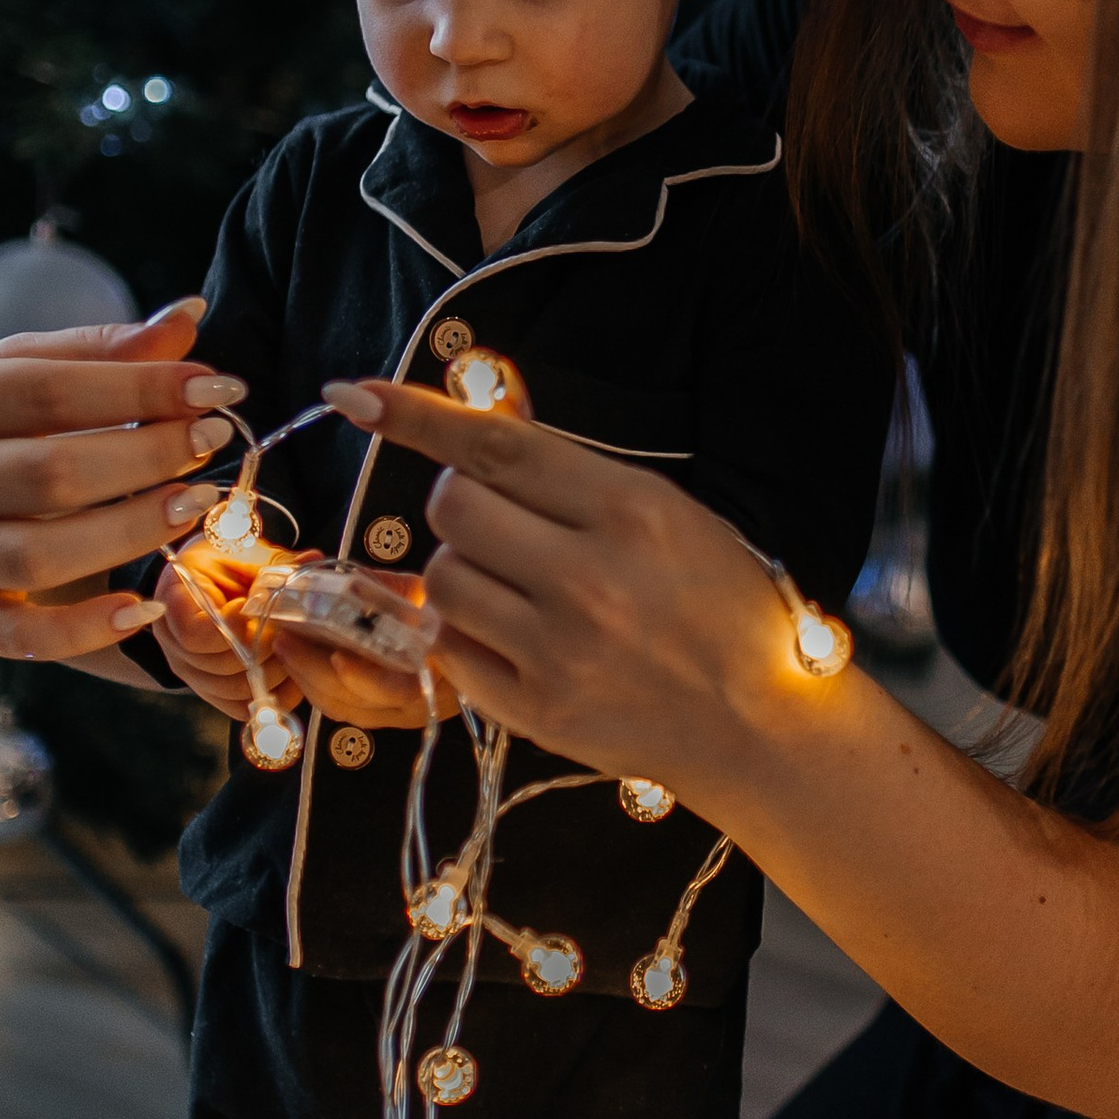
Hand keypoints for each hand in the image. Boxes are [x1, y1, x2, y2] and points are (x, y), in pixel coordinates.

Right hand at [0, 298, 246, 664]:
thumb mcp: (6, 370)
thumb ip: (94, 351)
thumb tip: (190, 316)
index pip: (51, 392)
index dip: (143, 390)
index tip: (216, 388)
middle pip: (52, 473)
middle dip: (149, 457)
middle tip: (214, 440)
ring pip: (41, 556)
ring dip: (131, 531)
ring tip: (196, 504)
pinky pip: (22, 637)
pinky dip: (84, 631)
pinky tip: (144, 610)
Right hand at [155, 543, 432, 733]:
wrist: (212, 581)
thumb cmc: (227, 562)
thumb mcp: (247, 554)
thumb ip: (275, 564)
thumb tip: (311, 561)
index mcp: (173, 601)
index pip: (193, 635)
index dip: (230, 629)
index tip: (250, 606)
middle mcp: (173, 643)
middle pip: (219, 667)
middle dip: (263, 649)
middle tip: (287, 628)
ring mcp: (191, 672)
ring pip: (234, 691)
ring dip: (272, 672)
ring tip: (293, 647)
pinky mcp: (211, 691)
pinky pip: (242, 707)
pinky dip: (272, 695)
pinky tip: (291, 672)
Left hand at [320, 375, 810, 794]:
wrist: (761, 722)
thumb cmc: (719, 605)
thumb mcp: (668, 516)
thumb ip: (573, 477)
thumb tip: (471, 430)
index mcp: (632, 511)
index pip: (494, 446)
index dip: (416, 416)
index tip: (356, 397)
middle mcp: (590, 577)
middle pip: (452, 506)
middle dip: (463, 506)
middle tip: (508, 530)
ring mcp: (558, 649)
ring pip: (442, 575)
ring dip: (462, 571)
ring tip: (518, 590)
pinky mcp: (536, 709)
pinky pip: (449, 647)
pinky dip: (465, 633)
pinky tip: (515, 637)